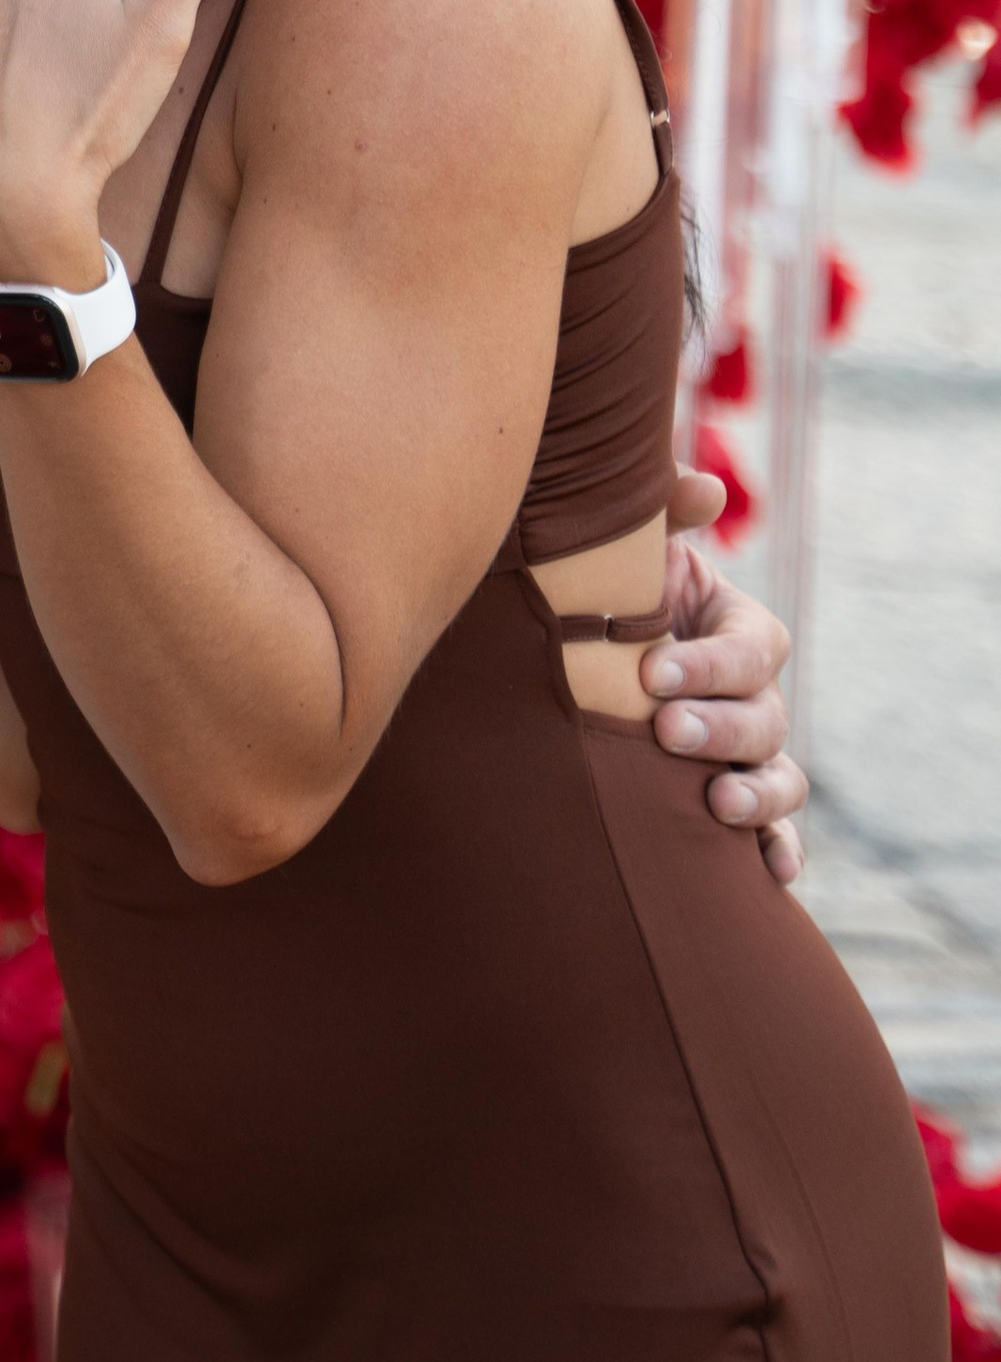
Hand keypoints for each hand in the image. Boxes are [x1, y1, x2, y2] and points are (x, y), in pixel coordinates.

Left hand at [643, 516, 808, 884]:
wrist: (580, 650)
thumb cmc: (611, 592)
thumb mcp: (634, 548)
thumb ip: (665, 511)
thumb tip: (704, 485)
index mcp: (740, 629)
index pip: (750, 649)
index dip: (710, 663)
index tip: (652, 673)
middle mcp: (755, 694)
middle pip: (765, 718)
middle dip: (720, 728)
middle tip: (666, 732)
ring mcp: (750, 753)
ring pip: (781, 778)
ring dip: (756, 796)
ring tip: (716, 806)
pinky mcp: (736, 801)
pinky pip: (774, 833)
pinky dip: (779, 852)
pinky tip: (770, 875)